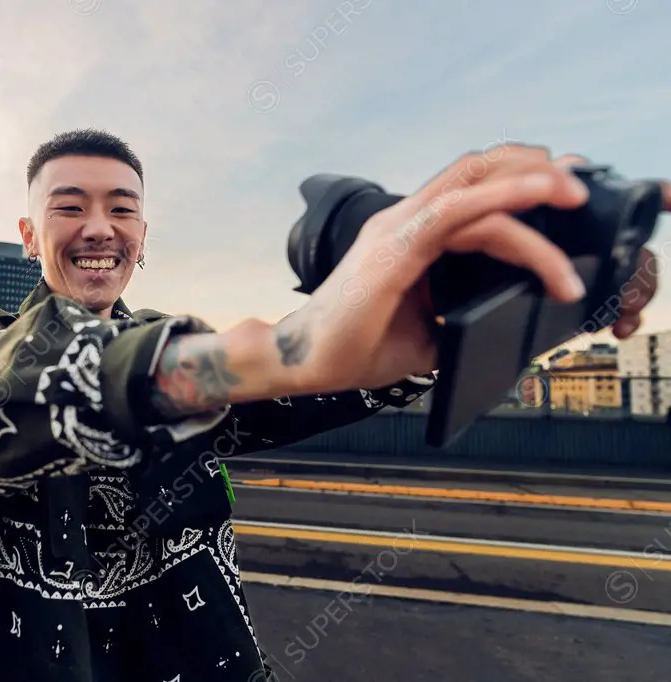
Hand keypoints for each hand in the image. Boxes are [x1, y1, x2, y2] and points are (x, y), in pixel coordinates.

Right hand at [281, 144, 658, 393]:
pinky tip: (538, 197)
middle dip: (535, 172)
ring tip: (574, 196)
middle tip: (580, 187)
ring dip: (530, 184)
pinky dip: (502, 199)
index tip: (565, 190)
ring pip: (474, 186)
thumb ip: (466, 314)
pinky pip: (456, 212)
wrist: (307, 363)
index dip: (520, 182)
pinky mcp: (396, 248)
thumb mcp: (431, 331)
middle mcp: (406, 222)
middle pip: (478, 172)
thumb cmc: (357, 345)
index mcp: (413, 236)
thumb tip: (514, 324)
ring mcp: (399, 229)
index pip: (472, 192)